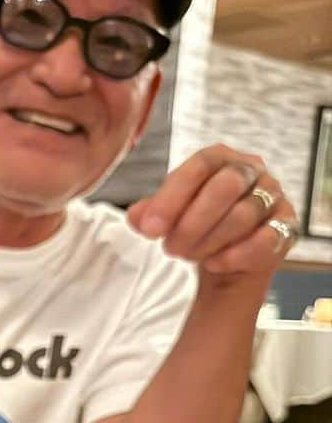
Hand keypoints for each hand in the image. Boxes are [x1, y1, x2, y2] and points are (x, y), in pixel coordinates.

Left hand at [127, 144, 297, 281]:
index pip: (199, 166)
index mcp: (220, 158)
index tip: (148, 229)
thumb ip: (149, 213)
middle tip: (169, 248)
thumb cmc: (194, 225)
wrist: (224, 258)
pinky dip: (236, 255)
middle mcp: (251, 170)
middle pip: (225, 187)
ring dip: (209, 241)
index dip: (171, 198)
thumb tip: (136, 217)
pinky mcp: (286, 227)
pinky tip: (214, 264)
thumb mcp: (167, 217)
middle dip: (192, 223)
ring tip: (188, 255)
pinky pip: (266, 239)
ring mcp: (273, 197)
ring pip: (243, 215)